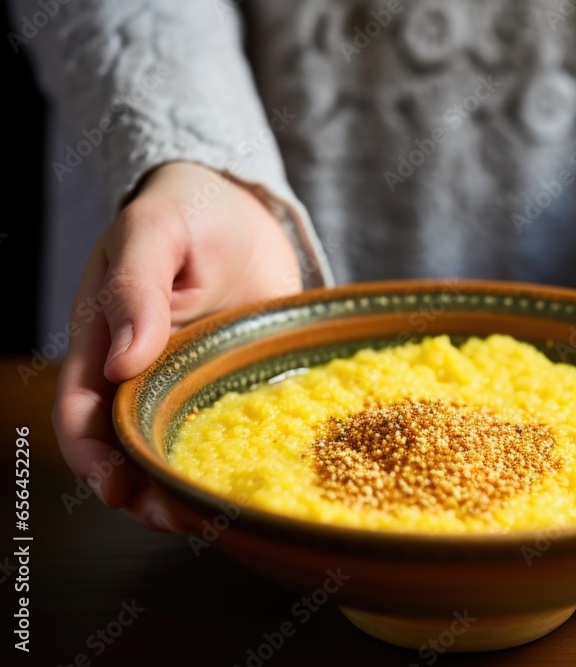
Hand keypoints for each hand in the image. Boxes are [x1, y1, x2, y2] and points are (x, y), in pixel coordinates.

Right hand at [54, 161, 302, 530]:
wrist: (245, 207)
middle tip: (177, 518)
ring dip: (185, 484)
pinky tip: (254, 478)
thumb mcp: (154, 233)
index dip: (92, 457)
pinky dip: (231, 458)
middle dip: (141, 490)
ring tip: (213, 514)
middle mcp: (143, 373)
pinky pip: (229, 430)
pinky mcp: (234, 384)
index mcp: (104, 342)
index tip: (115, 488)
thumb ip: (136, 288)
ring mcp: (190, 383)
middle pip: (128, 447)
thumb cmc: (188, 209)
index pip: (83, 413)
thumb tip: (125, 359)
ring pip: (176, 447)